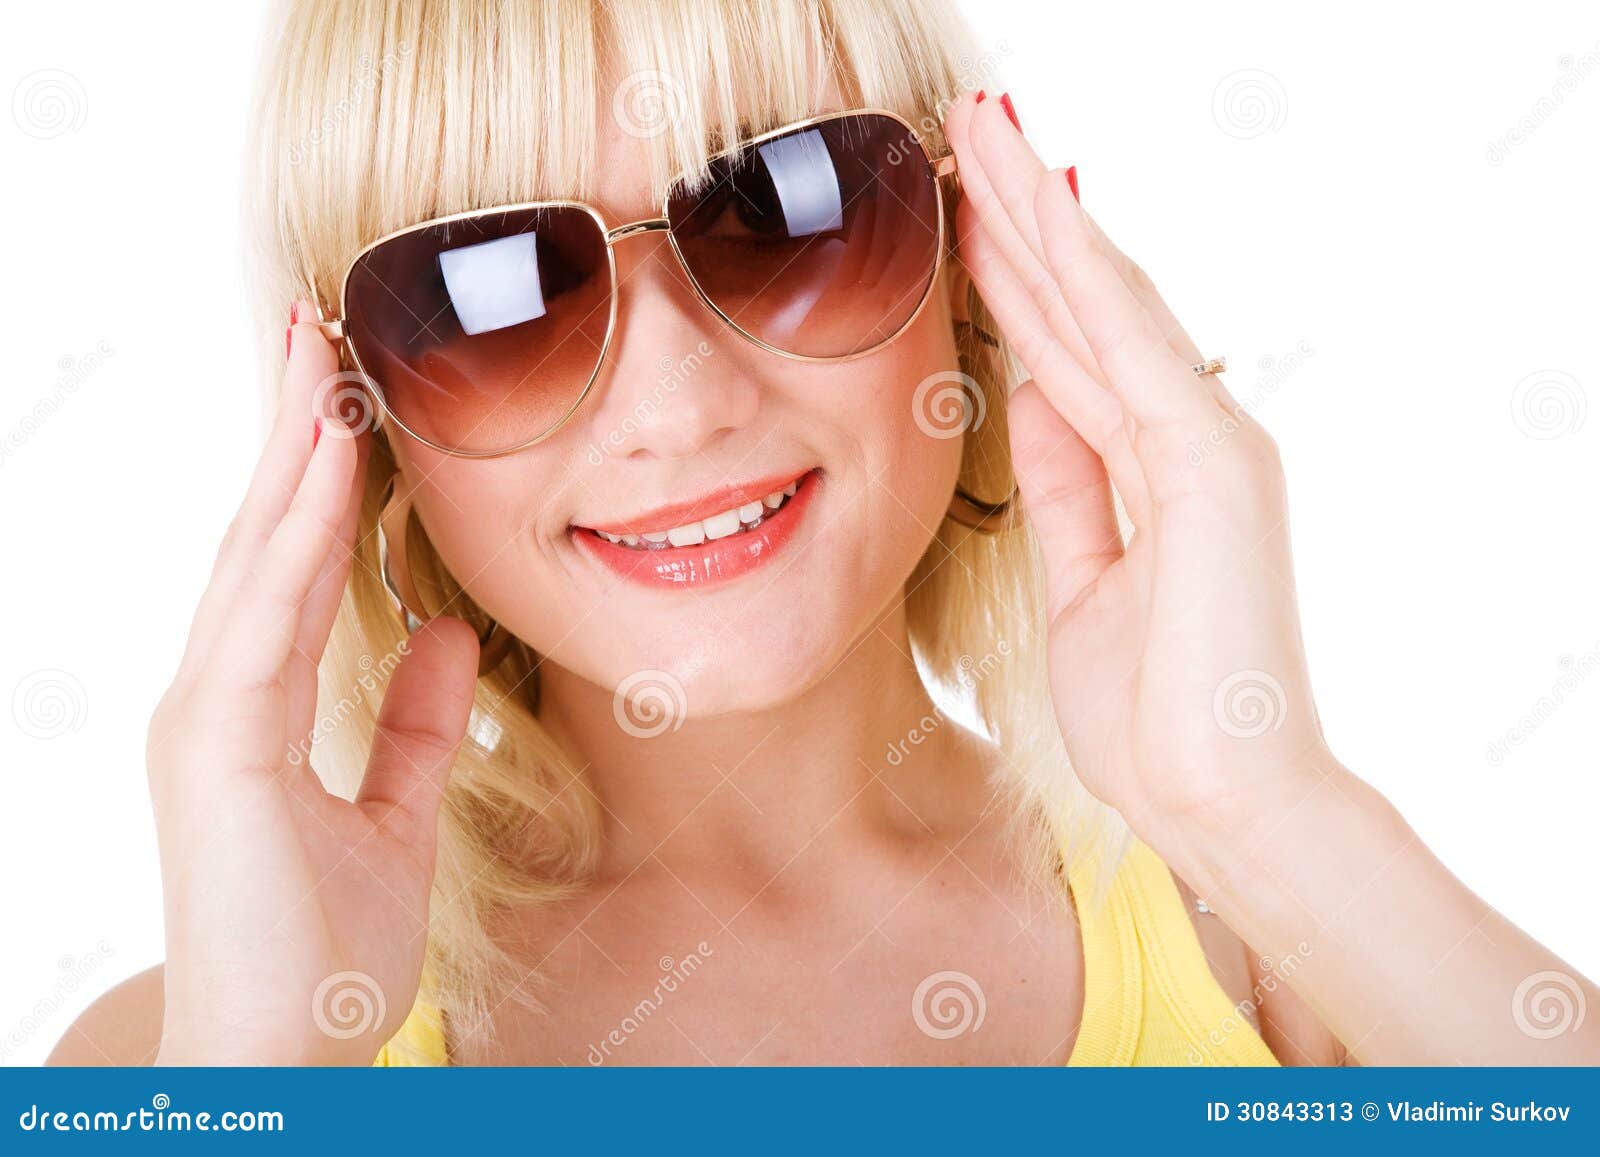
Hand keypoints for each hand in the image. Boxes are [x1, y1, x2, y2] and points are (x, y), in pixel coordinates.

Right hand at [146, 305, 477, 1063]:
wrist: (283, 1059)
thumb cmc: (323, 950)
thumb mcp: (395, 813)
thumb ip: (415, 722)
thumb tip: (444, 629)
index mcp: (249, 709)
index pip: (283, 565)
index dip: (310, 475)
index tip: (341, 389)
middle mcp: (213, 696)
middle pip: (255, 536)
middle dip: (285, 429)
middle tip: (311, 323)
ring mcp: (203, 717)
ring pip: (250, 555)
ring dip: (287, 450)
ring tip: (316, 354)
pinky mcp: (213, 748)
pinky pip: (262, 616)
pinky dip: (293, 532)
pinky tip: (324, 459)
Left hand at [945, 96, 1331, 841]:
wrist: (1222, 802)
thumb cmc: (1156, 715)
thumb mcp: (1082, 580)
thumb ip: (1069, 485)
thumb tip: (1033, 400)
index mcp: (1155, 468)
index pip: (1067, 350)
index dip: (1010, 277)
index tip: (958, 214)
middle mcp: (1187, 435)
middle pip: (1084, 305)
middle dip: (1019, 213)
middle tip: (967, 124)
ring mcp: (1206, 441)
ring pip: (1105, 302)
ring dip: (1039, 211)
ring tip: (987, 126)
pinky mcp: (1213, 462)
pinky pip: (1130, 349)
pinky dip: (1082, 274)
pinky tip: (1036, 205)